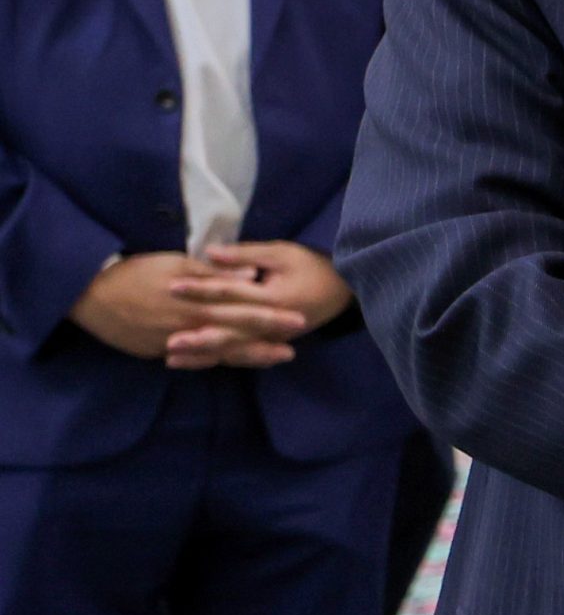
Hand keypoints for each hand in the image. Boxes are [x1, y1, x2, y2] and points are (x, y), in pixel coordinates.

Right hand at [68, 252, 302, 366]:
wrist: (90, 295)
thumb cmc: (137, 272)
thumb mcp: (177, 264)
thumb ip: (216, 273)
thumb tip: (252, 275)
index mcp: (199, 302)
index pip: (244, 311)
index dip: (273, 317)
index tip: (298, 320)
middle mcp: (190, 327)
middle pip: (235, 337)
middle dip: (265, 344)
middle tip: (292, 351)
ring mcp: (173, 343)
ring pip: (216, 353)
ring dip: (244, 357)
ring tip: (270, 360)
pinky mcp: (156, 351)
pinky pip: (190, 359)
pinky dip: (210, 362)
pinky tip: (226, 364)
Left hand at [164, 241, 352, 368]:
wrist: (346, 289)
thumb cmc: (314, 265)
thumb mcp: (283, 252)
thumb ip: (246, 254)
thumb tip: (209, 252)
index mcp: (274, 298)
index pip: (231, 294)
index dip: (201, 289)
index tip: (172, 287)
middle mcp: (272, 324)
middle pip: (229, 331)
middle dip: (196, 335)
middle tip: (166, 340)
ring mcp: (272, 338)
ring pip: (232, 349)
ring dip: (202, 354)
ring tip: (171, 357)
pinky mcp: (270, 343)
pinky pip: (240, 355)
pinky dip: (216, 359)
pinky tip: (193, 363)